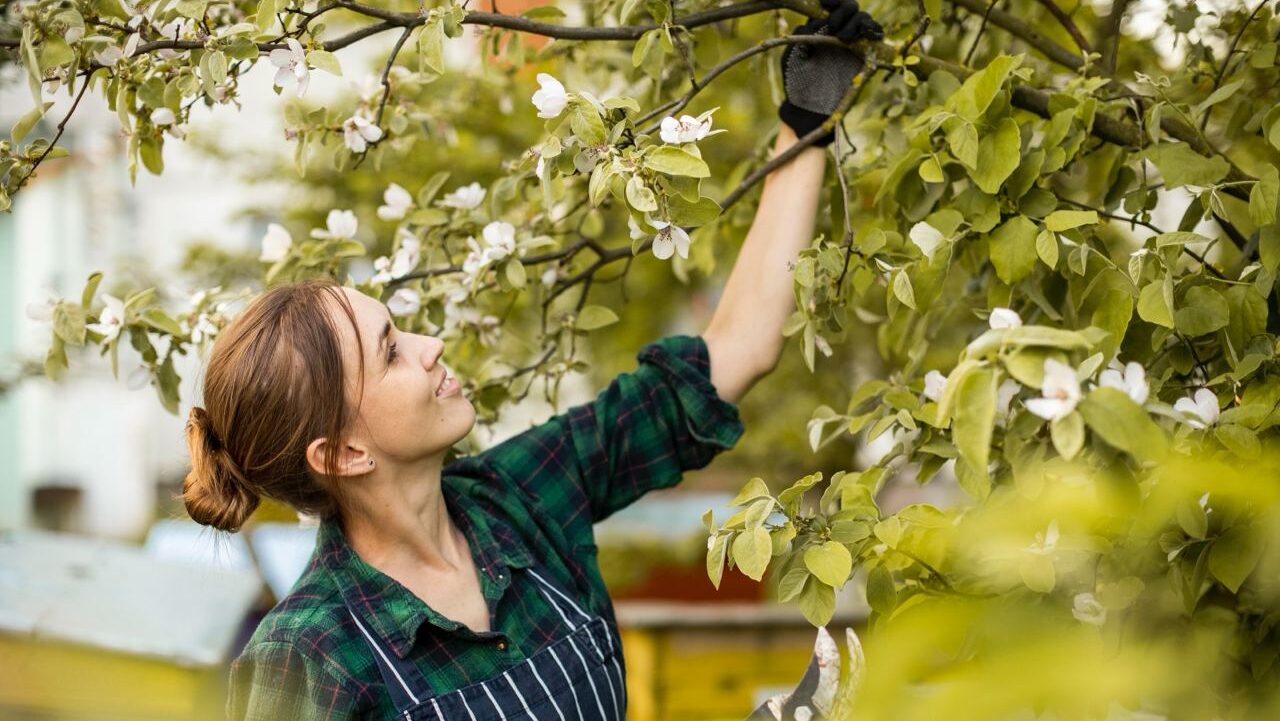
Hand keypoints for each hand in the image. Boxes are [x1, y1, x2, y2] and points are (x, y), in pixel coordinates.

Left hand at [778, 0, 884, 146]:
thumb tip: (820, 19)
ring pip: (863, 19)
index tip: (825, 3)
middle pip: (850, 8)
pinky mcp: (866, 55)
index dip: (832, 2)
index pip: (832, 6)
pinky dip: (874, 30)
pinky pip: (875, 36)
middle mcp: (838, 32)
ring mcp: (854, 43)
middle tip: (833, 27)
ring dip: (856, 22)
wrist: (809, 109)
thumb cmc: (797, 83)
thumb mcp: (793, 56)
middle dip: (844, 11)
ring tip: (844, 38)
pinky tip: (868, 34)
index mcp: (819, 29)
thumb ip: (803, 35)